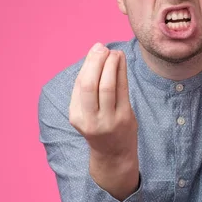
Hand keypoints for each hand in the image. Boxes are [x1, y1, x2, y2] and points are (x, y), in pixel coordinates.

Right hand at [69, 42, 138, 199]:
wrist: (114, 153)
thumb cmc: (99, 125)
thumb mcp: (85, 111)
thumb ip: (87, 88)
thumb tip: (94, 55)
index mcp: (76, 116)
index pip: (80, 85)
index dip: (88, 64)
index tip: (95, 49)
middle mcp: (90, 120)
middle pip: (90, 85)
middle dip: (96, 62)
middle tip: (102, 47)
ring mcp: (108, 120)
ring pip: (107, 86)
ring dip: (111, 65)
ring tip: (114, 52)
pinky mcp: (125, 118)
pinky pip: (123, 90)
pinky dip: (121, 72)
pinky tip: (121, 61)